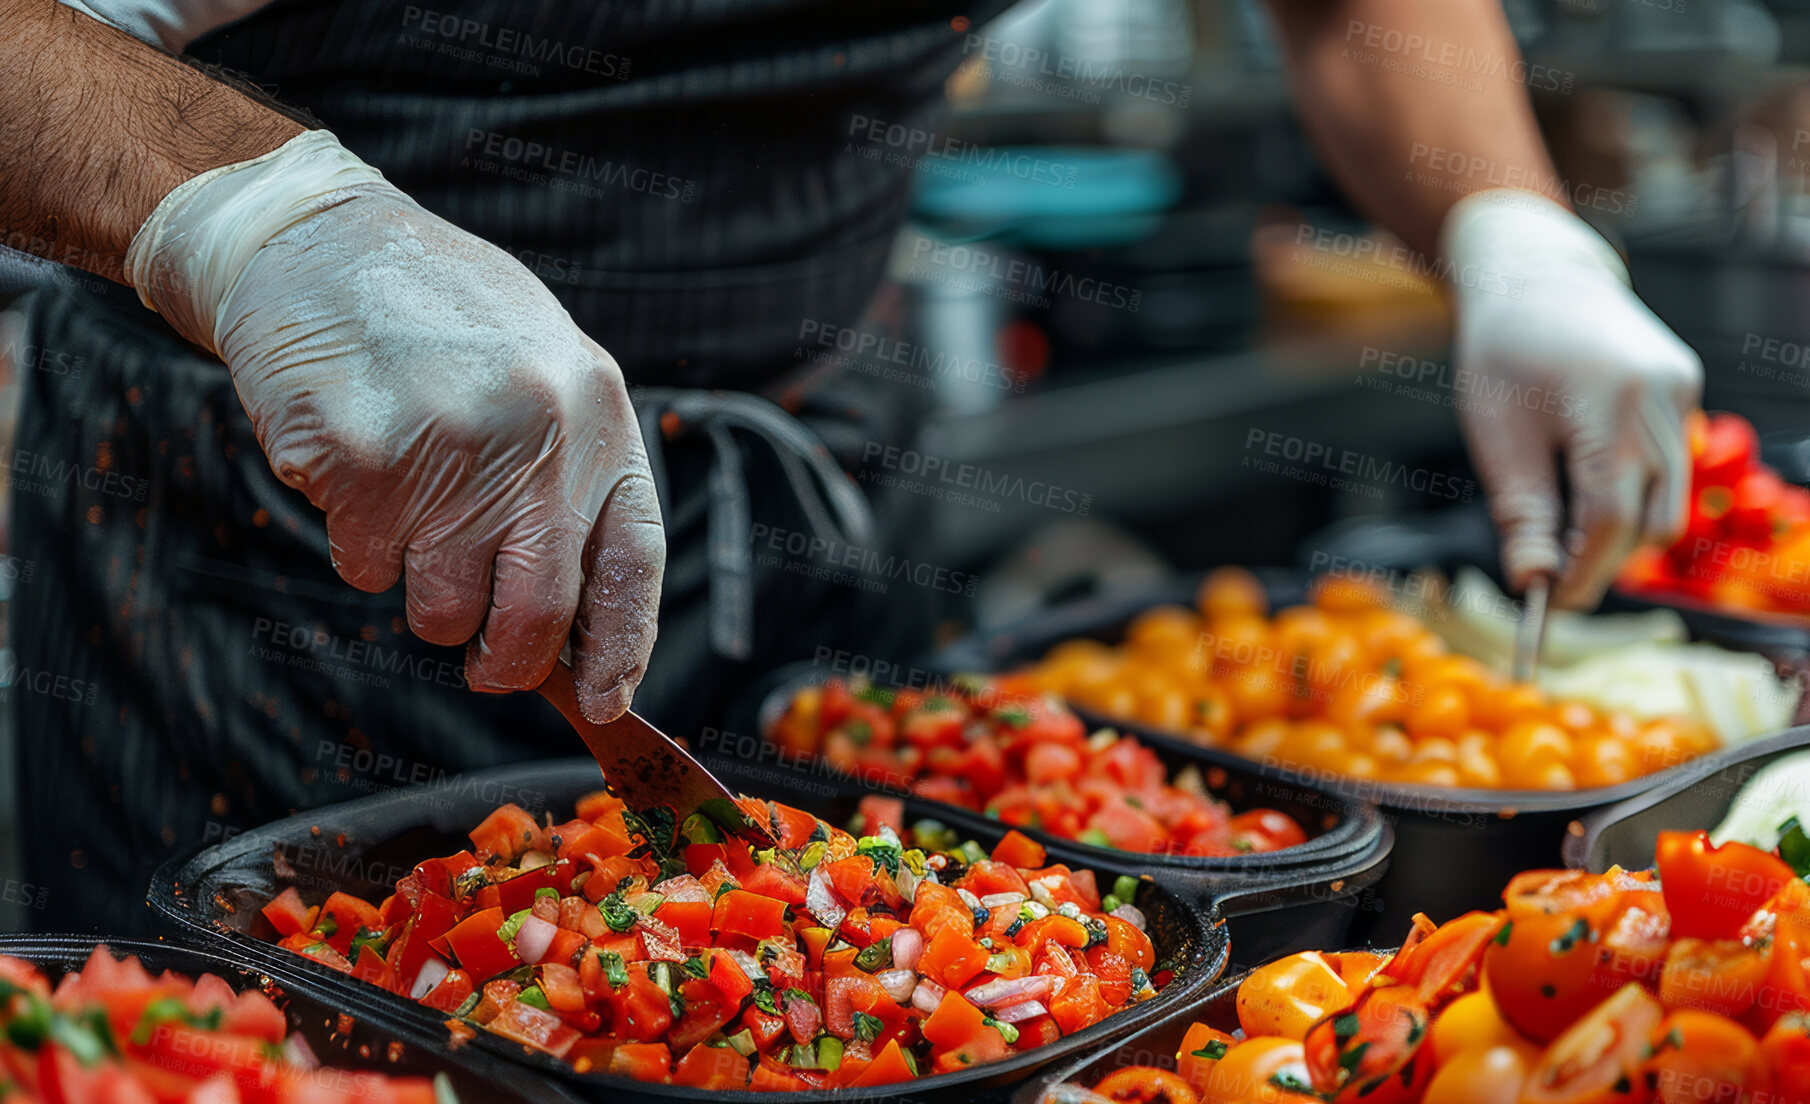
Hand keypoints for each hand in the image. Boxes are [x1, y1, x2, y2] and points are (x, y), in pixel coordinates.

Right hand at [124, 131, 664, 719]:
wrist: (316, 240)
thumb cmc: (440, 318)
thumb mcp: (543, 369)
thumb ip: (569, 477)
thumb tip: (578, 626)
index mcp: (597, 406)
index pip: (633, 559)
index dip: (624, 644)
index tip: (606, 701)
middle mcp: (537, 431)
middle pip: (540, 611)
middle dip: (511, 661)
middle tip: (488, 665)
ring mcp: (449, 449)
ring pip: (443, 606)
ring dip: (424, 589)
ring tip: (410, 503)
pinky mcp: (362, 464)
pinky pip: (367, 569)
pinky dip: (359, 543)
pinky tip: (357, 467)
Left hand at [1442, 190, 1700, 608]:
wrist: (1534, 277)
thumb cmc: (1503, 354)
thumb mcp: (1498, 440)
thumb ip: (1523, 516)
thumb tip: (1534, 585)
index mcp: (1611, 408)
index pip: (1611, 520)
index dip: (1582, 572)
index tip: (1550, 603)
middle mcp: (1662, 398)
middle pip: (1654, 519)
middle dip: (1607, 559)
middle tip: (1553, 577)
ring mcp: (1681, 391)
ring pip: (1670, 497)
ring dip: (1621, 526)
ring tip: (1562, 527)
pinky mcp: (1683, 387)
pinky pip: (1669, 462)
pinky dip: (1631, 487)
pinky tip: (1584, 478)